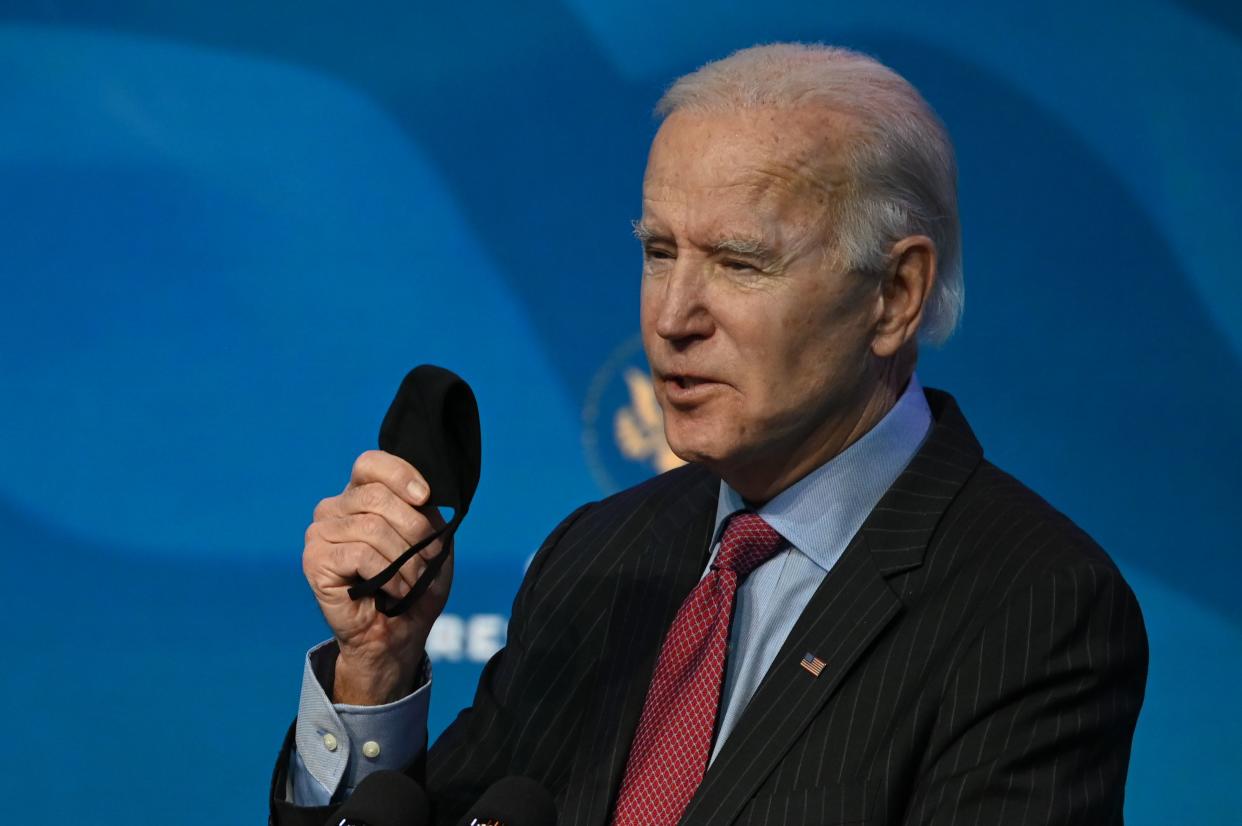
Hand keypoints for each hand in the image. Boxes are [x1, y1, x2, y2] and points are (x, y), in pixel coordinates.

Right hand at [302, 450, 453, 704]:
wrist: (399, 633)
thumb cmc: (415, 583)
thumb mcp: (430, 539)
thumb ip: (423, 510)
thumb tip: (421, 495)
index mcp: (361, 495)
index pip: (371, 464)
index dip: (400, 474)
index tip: (425, 497)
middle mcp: (335, 508)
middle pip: (378, 496)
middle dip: (414, 529)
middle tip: (426, 559)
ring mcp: (320, 533)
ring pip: (372, 527)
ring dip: (405, 559)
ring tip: (411, 581)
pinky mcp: (314, 561)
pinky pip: (360, 555)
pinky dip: (388, 576)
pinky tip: (392, 592)